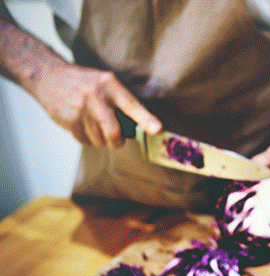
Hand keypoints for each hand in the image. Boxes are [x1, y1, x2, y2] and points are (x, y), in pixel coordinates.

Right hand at [29, 62, 160, 147]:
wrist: (48, 75)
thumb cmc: (83, 82)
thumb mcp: (104, 82)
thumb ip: (120, 101)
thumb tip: (138, 126)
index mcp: (110, 85)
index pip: (131, 105)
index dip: (145, 119)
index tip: (157, 129)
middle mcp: (96, 96)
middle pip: (114, 132)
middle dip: (117, 142)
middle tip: (116, 139)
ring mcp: (81, 109)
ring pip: (99, 140)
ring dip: (100, 139)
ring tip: (94, 125)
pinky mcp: (68, 120)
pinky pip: (85, 141)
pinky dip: (87, 139)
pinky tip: (82, 125)